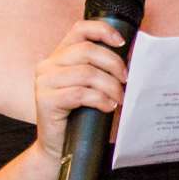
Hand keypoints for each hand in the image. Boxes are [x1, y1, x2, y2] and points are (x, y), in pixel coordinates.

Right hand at [31, 18, 131, 159]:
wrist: (60, 149)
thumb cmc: (82, 117)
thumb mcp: (94, 88)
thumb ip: (105, 70)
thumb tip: (134, 58)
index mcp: (60, 56)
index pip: (80, 29)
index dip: (103, 30)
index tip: (123, 43)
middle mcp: (48, 65)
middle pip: (86, 50)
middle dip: (113, 63)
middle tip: (126, 81)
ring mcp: (44, 82)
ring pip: (85, 73)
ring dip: (109, 86)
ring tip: (119, 99)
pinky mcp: (45, 100)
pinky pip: (79, 93)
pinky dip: (99, 99)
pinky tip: (108, 107)